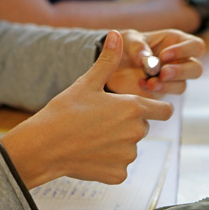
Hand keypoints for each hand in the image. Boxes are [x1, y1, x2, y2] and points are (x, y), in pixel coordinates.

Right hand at [1, 31, 172, 188]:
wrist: (43, 146)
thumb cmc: (64, 111)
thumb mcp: (87, 83)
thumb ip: (108, 61)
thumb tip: (116, 35)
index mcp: (134, 108)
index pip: (165, 111)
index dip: (156, 109)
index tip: (143, 109)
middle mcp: (137, 132)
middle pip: (143, 127)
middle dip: (128, 124)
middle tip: (101, 122)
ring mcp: (129, 155)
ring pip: (131, 147)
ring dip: (118, 143)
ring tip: (92, 137)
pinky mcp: (119, 173)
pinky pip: (120, 166)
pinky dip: (109, 162)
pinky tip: (90, 154)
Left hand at [106, 29, 204, 98]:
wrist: (113, 65)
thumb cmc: (126, 46)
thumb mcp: (128, 40)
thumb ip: (137, 46)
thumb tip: (146, 58)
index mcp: (177, 42)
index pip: (196, 46)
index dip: (185, 51)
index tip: (163, 55)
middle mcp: (179, 61)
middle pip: (196, 69)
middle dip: (181, 72)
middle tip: (163, 73)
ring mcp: (173, 79)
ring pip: (183, 85)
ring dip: (168, 85)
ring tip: (150, 83)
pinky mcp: (163, 92)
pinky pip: (166, 94)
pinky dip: (155, 91)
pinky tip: (142, 84)